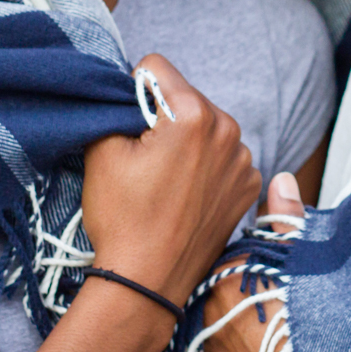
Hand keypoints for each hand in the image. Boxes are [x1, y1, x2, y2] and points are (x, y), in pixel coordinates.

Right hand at [82, 53, 260, 312]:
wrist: (147, 283)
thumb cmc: (123, 219)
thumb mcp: (102, 150)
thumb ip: (115, 105)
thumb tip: (126, 91)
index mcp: (194, 114)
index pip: (156, 68)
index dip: (132, 91)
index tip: (126, 124)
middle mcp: (229, 130)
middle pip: (185, 98)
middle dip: (163, 118)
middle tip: (144, 160)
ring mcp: (244, 160)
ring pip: (205, 127)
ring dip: (187, 142)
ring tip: (165, 181)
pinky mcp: (249, 185)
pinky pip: (223, 156)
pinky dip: (205, 167)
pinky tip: (185, 195)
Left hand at [201, 172, 306, 351]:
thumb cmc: (313, 319)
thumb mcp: (306, 260)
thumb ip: (288, 221)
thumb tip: (280, 179)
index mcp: (229, 272)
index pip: (234, 255)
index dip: (256, 261)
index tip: (275, 269)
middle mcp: (209, 307)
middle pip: (224, 287)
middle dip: (244, 289)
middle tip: (277, 298)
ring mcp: (210, 345)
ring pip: (223, 322)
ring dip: (240, 322)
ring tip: (273, 328)